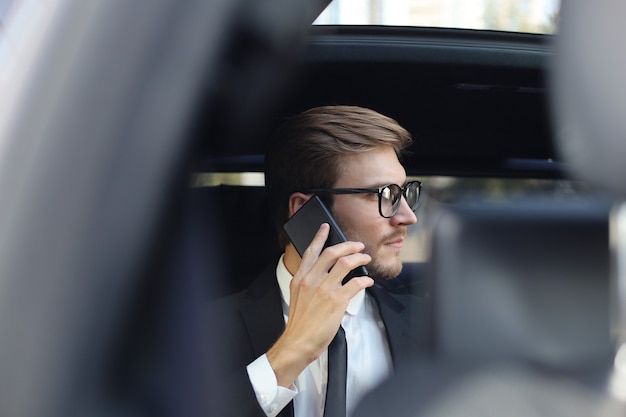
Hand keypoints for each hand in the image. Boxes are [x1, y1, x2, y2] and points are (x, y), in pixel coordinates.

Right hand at [267, 223, 372, 387]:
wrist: (298, 342)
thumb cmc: (300, 324)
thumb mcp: (297, 297)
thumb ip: (308, 283)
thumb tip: (324, 275)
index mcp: (300, 278)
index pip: (311, 251)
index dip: (319, 237)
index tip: (325, 228)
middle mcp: (311, 280)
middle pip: (332, 253)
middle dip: (348, 246)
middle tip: (357, 246)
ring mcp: (324, 289)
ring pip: (346, 263)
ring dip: (359, 258)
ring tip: (365, 259)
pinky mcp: (337, 300)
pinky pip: (356, 283)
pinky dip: (365, 279)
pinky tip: (368, 281)